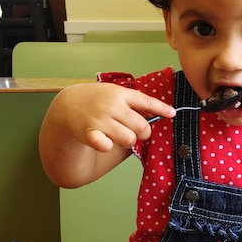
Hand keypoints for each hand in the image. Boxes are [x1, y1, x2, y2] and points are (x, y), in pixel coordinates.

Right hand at [39, 82, 175, 186]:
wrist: (68, 105)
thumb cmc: (97, 101)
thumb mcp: (116, 95)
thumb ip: (135, 104)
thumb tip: (162, 114)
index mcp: (121, 94)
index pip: (146, 101)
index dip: (161, 108)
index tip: (172, 113)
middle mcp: (112, 106)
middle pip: (142, 127)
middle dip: (142, 133)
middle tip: (134, 132)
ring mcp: (101, 119)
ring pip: (129, 139)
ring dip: (128, 141)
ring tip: (119, 136)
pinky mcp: (90, 133)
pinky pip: (107, 146)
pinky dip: (108, 146)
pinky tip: (105, 142)